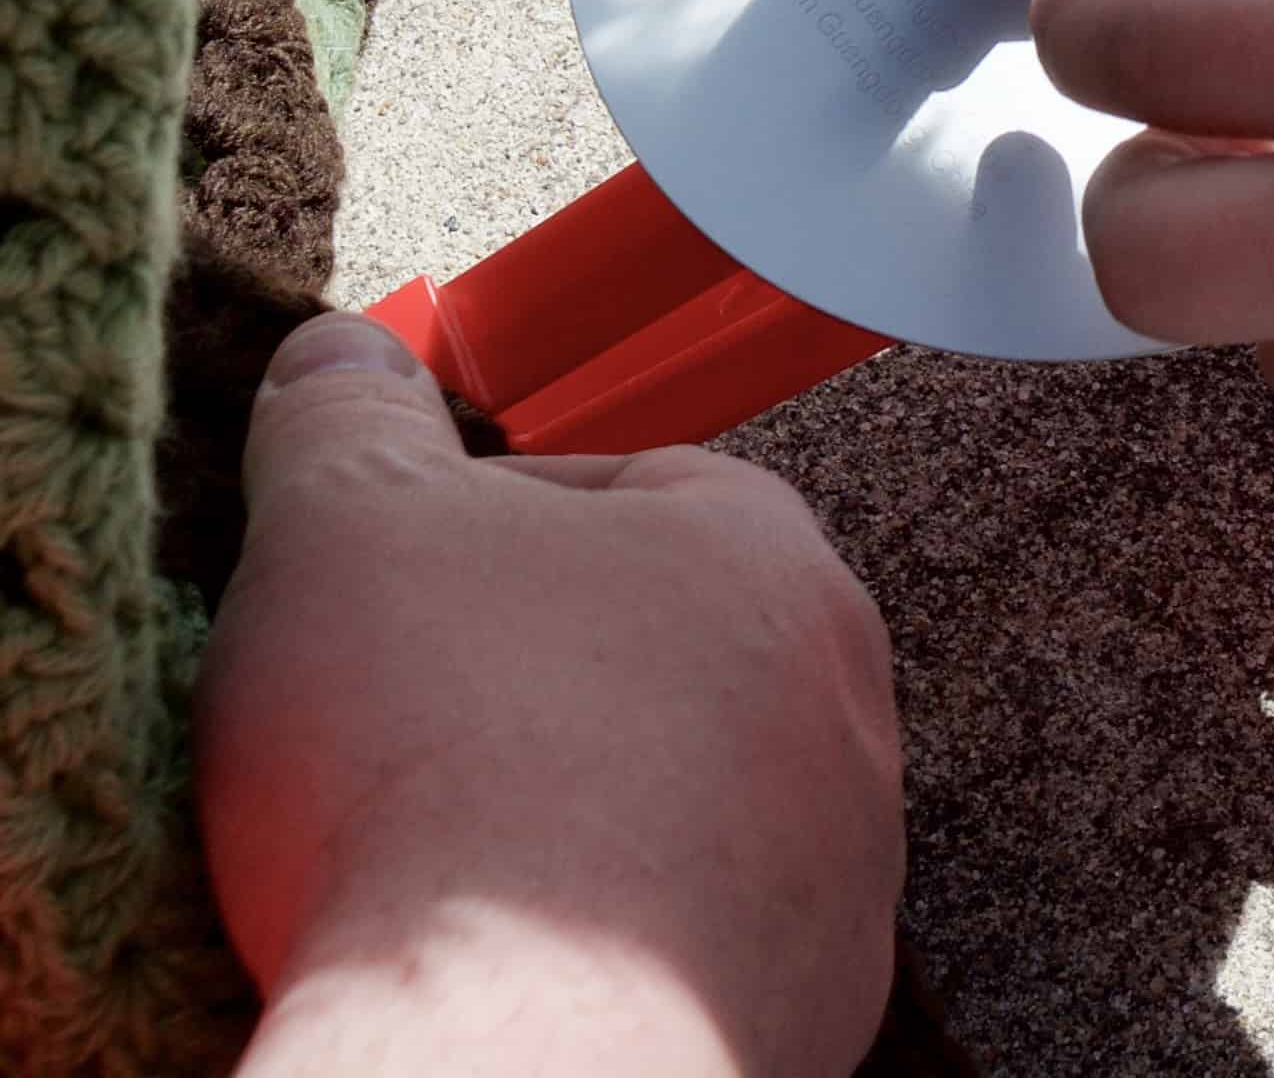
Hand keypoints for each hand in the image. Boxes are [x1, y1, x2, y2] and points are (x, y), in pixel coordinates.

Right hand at [200, 314, 903, 1077]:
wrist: (505, 1057)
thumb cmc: (442, 763)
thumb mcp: (342, 522)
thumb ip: (346, 420)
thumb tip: (343, 356)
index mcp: (767, 555)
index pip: (620, 492)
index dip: (475, 533)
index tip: (381, 594)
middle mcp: (840, 716)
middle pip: (658, 664)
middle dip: (531, 689)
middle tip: (392, 739)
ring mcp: (835, 889)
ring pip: (680, 823)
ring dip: (572, 836)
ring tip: (434, 873)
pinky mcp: (797, 1029)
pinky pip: (676, 966)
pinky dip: (594, 964)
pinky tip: (494, 977)